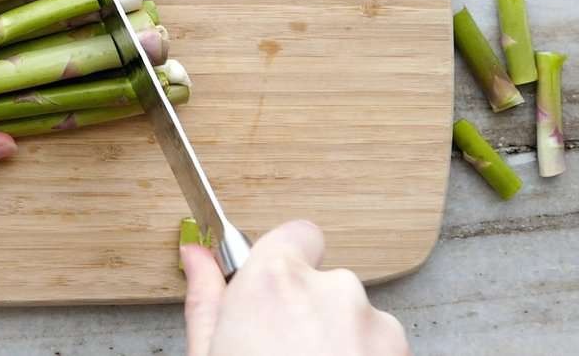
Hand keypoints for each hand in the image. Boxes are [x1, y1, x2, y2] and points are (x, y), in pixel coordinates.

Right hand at [181, 220, 409, 355]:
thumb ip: (207, 298)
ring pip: (357, 320)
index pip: (296, 234)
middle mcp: (334, 291)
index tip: (270, 290)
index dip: (284, 260)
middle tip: (280, 355)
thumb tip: (197, 256)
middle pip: (325, 282)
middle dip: (308, 311)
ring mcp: (378, 327)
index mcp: (276, 281)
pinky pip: (382, 350)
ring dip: (340, 343)